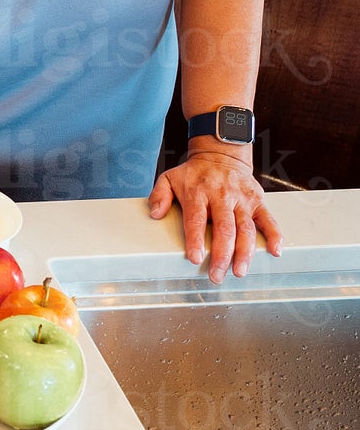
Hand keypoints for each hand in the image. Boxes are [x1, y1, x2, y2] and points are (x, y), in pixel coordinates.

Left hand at [147, 147, 282, 281]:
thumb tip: (155, 214)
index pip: (196, 219)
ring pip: (246, 229)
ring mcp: (242, 199)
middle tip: (217, 275)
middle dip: (221, 255)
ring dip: (245, 252)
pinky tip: (275, 251)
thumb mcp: (169, 177)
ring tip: (240, 271)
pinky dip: (274, 235)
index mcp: (199, 193)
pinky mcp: (257, 200)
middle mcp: (222, 196)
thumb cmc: (195, 173)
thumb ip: (159, 195)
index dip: (196, 240)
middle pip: (224, 229)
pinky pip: (268, 219)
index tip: (196, 258)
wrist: (221, 153)